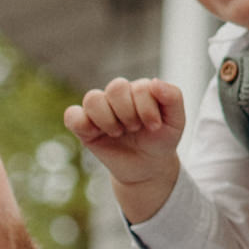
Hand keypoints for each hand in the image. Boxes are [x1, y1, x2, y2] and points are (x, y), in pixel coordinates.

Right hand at [64, 78, 183, 221]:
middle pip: (116, 87)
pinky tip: (96, 134)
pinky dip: (82, 123)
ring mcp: (99, 110)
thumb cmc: (161, 140)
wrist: (149, 167)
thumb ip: (173, 97)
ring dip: (109, 120)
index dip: (147, 109)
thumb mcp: (176, 121)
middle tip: (135, 129)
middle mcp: (117, 95)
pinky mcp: (84, 127)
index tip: (154, 126)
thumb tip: (154, 82)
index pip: (139, 87)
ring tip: (118, 133)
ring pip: (93, 98)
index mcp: (138, 89)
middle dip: (130, 113)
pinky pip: (72, 116)